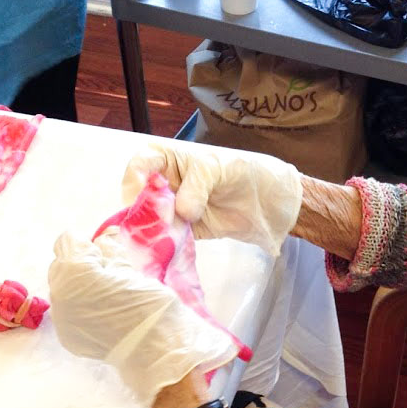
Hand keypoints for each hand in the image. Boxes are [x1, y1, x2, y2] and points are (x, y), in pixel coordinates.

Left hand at [47, 232, 236, 407]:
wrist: (155, 348)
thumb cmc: (148, 303)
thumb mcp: (130, 269)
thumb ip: (111, 251)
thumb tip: (104, 237)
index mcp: (75, 270)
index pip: (70, 241)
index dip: (91, 246)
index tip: (109, 256)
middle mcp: (59, 292)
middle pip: (61, 263)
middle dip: (82, 265)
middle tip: (110, 276)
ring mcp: (61, 316)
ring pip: (63, 288)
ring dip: (79, 287)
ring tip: (106, 297)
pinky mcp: (66, 335)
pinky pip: (68, 311)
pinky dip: (81, 309)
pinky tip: (102, 315)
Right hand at [123, 140, 302, 255]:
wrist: (271, 201)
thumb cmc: (246, 172)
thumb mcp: (220, 168)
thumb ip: (198, 185)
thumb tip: (182, 210)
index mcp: (169, 159)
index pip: (140, 165)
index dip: (135, 181)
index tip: (143, 198)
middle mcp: (165, 183)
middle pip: (139, 197)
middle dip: (142, 212)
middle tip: (153, 225)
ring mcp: (173, 209)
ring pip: (150, 220)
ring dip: (153, 231)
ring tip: (162, 240)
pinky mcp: (184, 231)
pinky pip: (167, 238)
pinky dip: (167, 244)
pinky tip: (171, 249)